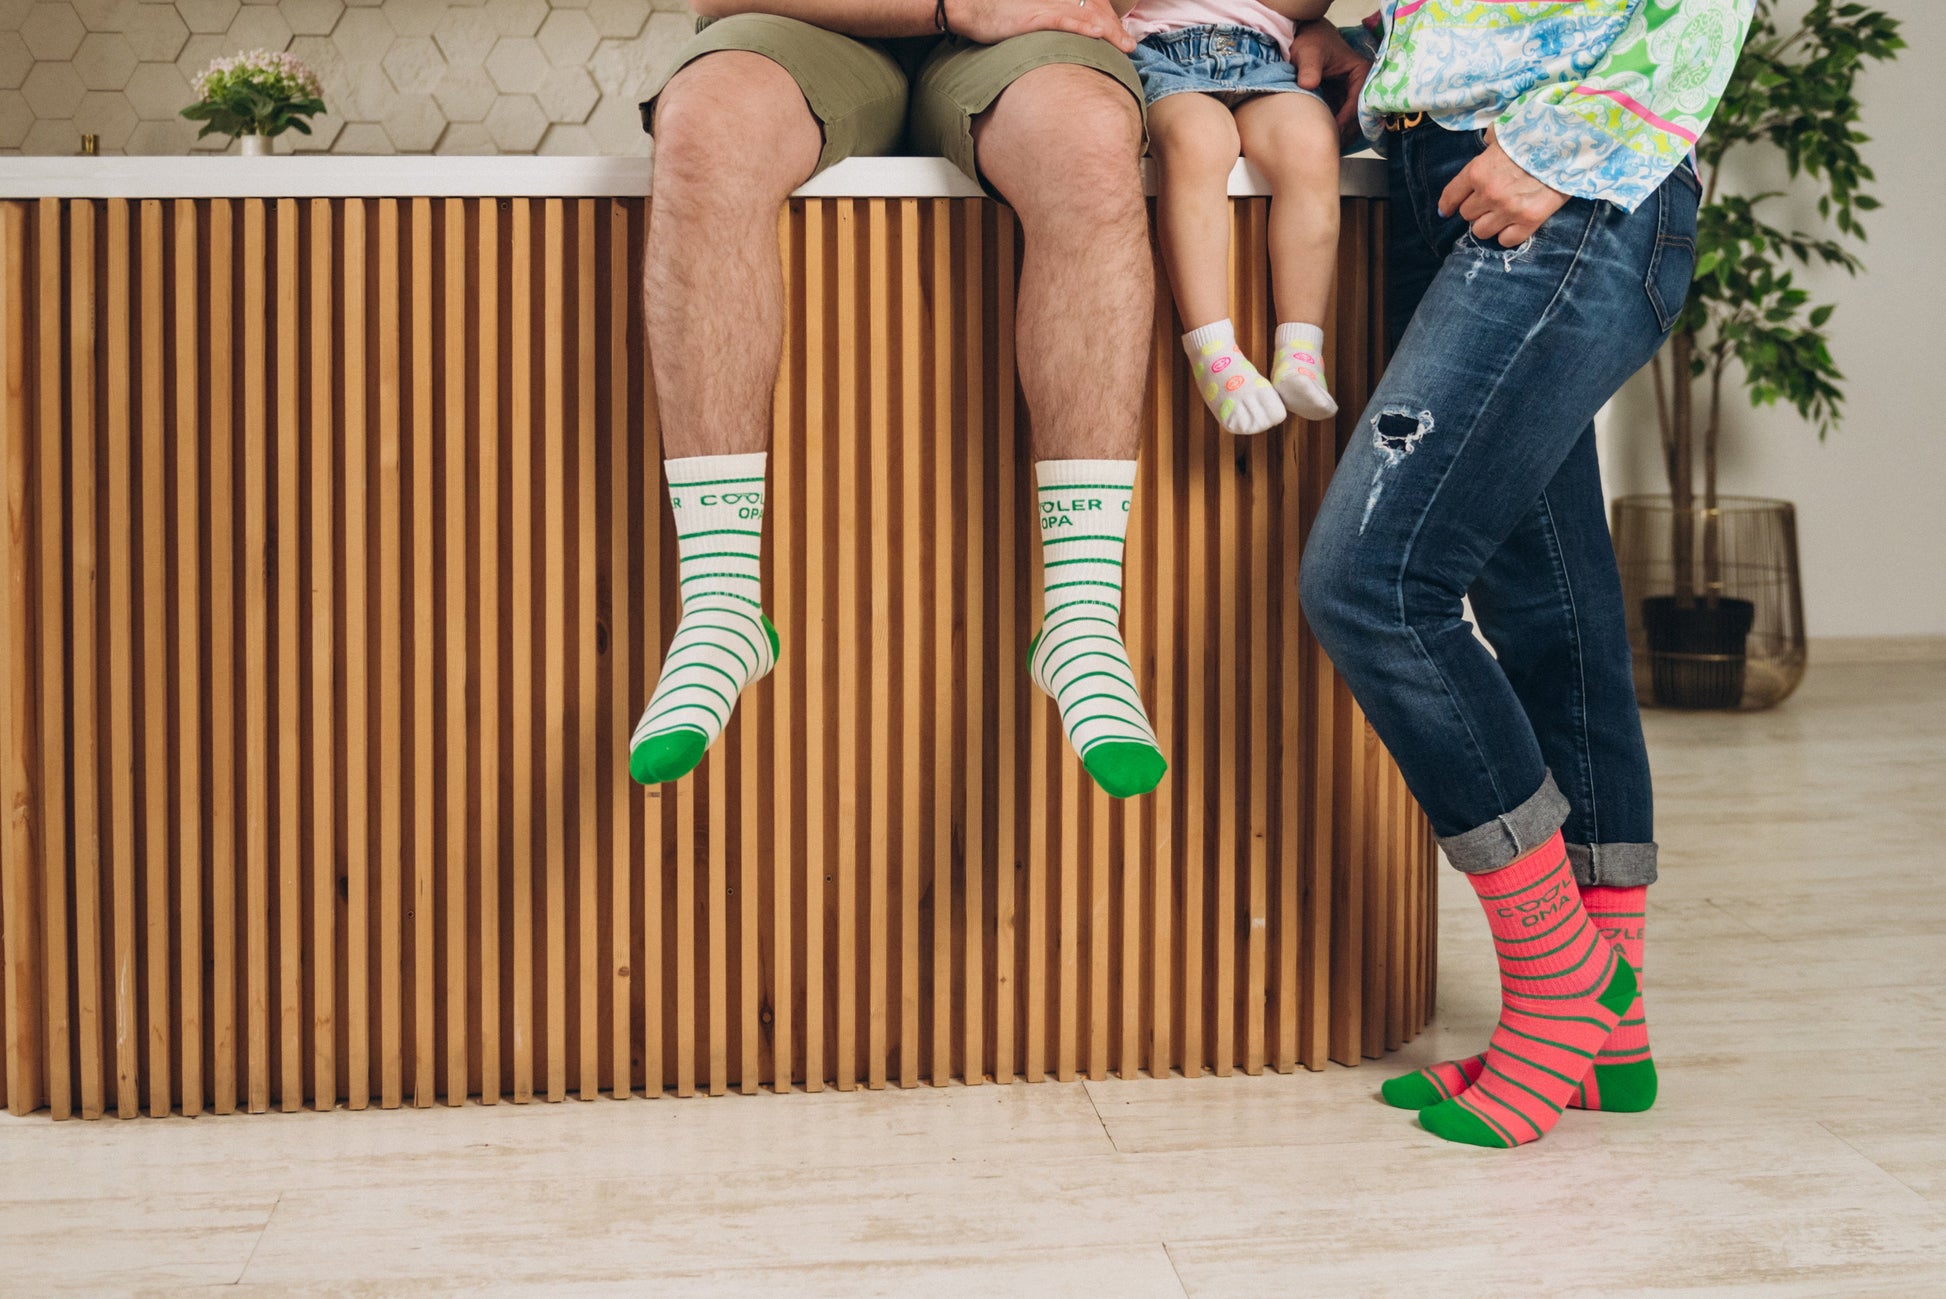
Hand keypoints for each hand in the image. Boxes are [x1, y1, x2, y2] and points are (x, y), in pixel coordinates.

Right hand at [948, 0, 1136, 53]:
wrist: (973, 12)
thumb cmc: (998, 18)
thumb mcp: (1030, 20)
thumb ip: (1051, 26)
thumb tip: (1065, 41)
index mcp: (1056, 0)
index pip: (1091, 7)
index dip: (1109, 21)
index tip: (1122, 38)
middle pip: (1094, 10)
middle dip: (1115, 28)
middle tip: (1130, 46)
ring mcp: (1046, 6)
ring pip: (1085, 16)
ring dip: (1108, 31)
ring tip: (1124, 44)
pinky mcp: (1034, 17)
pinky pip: (1064, 21)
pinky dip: (1082, 27)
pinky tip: (1097, 33)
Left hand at [1288, 20, 1371, 147]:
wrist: (1304, 39)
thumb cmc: (1310, 42)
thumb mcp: (1309, 52)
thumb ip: (1309, 68)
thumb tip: (1308, 85)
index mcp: (1362, 73)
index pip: (1359, 103)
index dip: (1346, 120)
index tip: (1332, 132)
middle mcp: (1362, 86)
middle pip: (1359, 117)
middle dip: (1346, 133)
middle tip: (1329, 148)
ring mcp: (1352, 96)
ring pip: (1353, 124)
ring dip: (1341, 136)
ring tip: (1326, 149)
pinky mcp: (1342, 103)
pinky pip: (1342, 122)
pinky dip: (1335, 133)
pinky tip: (1324, 143)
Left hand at [1438, 129, 1569, 246]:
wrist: (1572, 142)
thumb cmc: (1537, 134)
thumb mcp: (1506, 130)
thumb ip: (1491, 141)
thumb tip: (1488, 143)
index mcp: (1478, 171)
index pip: (1451, 196)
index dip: (1447, 205)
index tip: (1446, 211)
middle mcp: (1489, 193)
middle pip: (1467, 215)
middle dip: (1475, 209)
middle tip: (1489, 202)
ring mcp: (1508, 209)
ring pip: (1482, 232)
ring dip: (1489, 224)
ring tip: (1501, 214)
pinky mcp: (1529, 221)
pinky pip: (1506, 240)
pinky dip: (1508, 234)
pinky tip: (1515, 224)